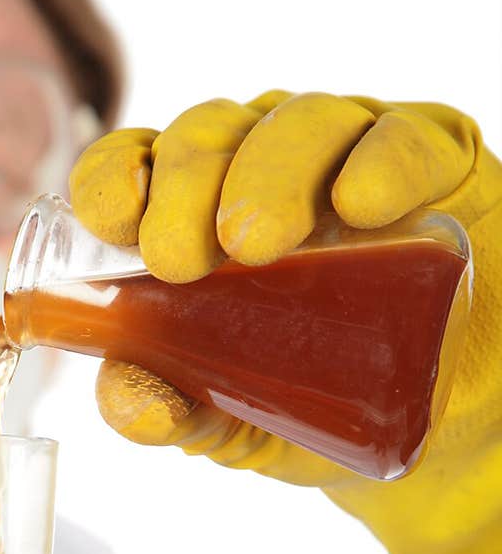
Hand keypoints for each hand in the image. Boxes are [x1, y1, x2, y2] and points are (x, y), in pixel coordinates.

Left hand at [70, 93, 501, 553]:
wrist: (440, 431)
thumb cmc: (321, 402)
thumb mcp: (236, 423)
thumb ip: (177, 412)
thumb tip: (126, 402)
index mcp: (198, 212)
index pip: (139, 163)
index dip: (116, 176)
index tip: (113, 223)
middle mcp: (266, 168)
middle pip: (210, 136)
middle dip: (184, 189)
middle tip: (180, 259)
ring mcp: (351, 156)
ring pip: (302, 122)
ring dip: (269, 174)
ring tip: (254, 244)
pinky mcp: (439, 164)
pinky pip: (410, 140)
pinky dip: (383, 162)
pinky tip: (361, 203)